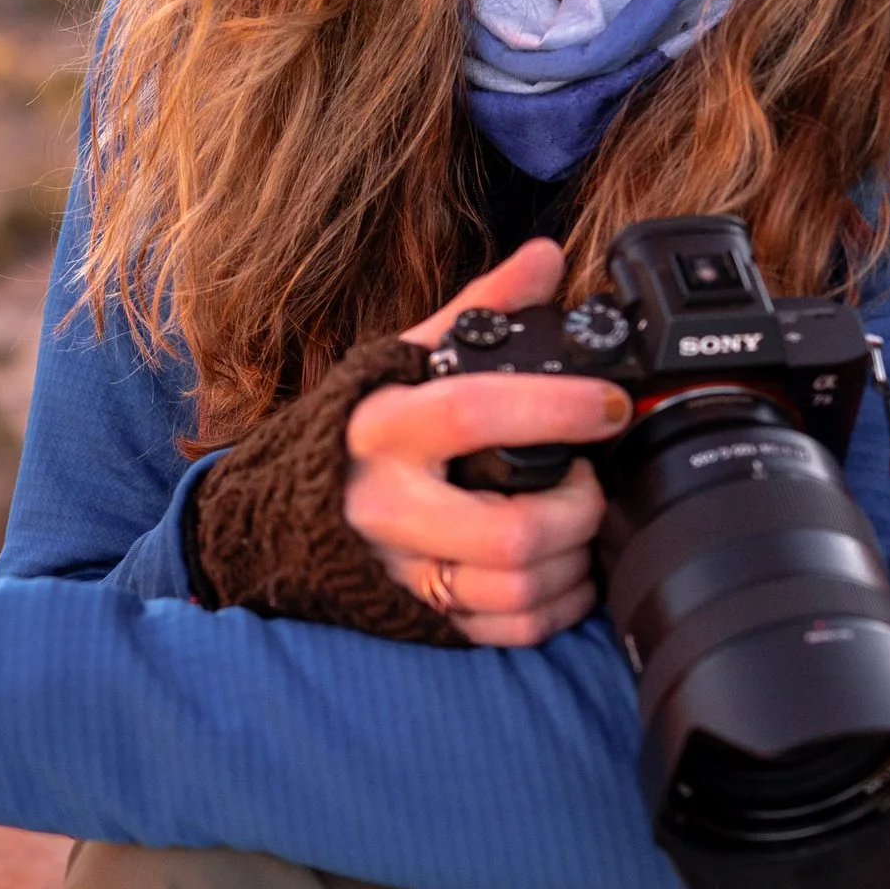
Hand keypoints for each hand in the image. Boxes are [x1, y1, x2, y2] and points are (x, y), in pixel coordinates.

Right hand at [343, 237, 629, 646]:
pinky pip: (509, 630)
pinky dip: (557, 606)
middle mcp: (388, 504)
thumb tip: (546, 258)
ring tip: (583, 522)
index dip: (557, 408)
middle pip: (509, 531)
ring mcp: (404, 568)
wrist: (281, 509)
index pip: (475, 413)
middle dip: (577, 508)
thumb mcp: (407, 358)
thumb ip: (481, 309)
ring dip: (575, 558)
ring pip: (516, 587)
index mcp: (386, 425)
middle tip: (591, 478)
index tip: (608, 404)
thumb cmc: (362, 426)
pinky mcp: (420, 614)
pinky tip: (567, 570)